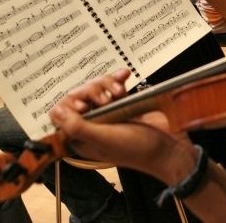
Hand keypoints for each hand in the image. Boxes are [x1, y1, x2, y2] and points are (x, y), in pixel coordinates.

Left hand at [49, 69, 189, 172]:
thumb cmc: (139, 150)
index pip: (62, 115)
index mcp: (82, 138)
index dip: (69, 105)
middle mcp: (93, 125)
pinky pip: (114, 86)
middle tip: (106, 99)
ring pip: (96, 88)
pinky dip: (118, 79)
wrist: (170, 147)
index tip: (84, 105)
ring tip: (120, 92)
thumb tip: (55, 112)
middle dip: (91, 91)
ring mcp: (109, 113)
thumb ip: (78, 127)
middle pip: (79, 96)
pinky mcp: (124, 104)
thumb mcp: (104, 139)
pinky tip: (125, 76)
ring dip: (107, 84)